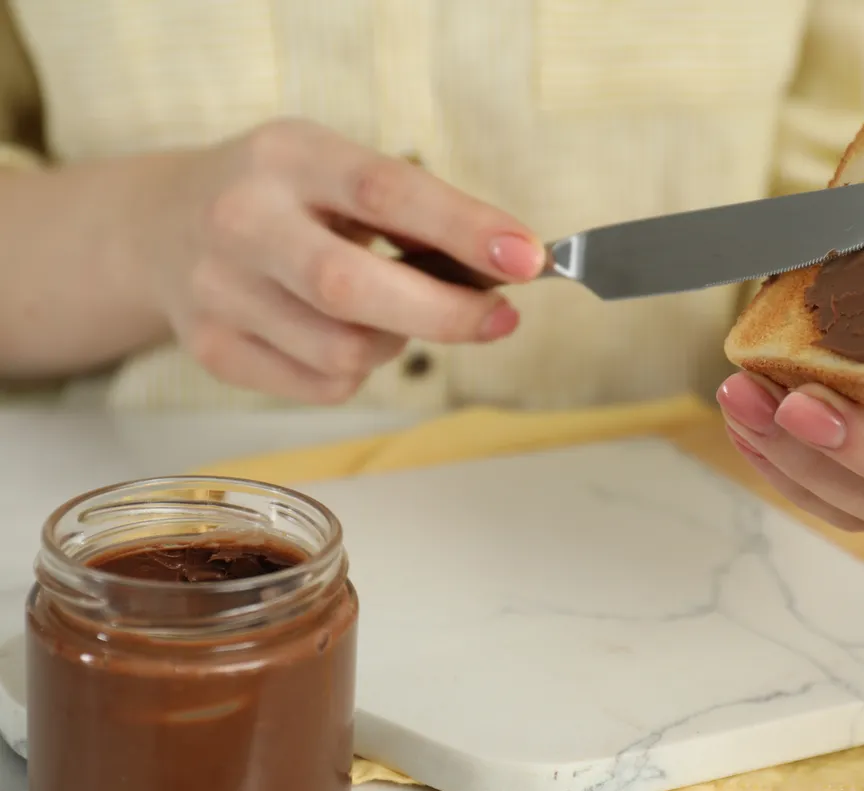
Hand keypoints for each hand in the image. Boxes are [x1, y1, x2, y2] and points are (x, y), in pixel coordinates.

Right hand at [138, 118, 544, 403]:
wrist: (161, 227)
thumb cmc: (283, 197)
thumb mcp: (337, 169)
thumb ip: (414, 212)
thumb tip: (507, 266)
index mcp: (288, 157)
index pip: (385, 192)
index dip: (464, 228)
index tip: (527, 258)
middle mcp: (242, 221)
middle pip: (354, 288)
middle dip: (447, 314)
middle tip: (500, 316)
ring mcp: (219, 291)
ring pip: (345, 352)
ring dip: (397, 344)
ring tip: (391, 313)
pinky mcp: (213, 350)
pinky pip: (323, 386)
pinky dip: (357, 370)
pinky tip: (345, 333)